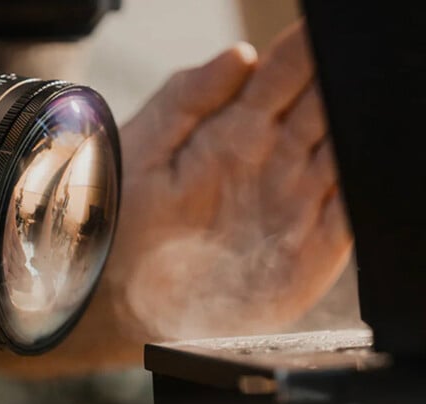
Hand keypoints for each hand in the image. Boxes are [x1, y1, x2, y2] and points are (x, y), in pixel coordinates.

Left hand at [104, 21, 352, 339]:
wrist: (119, 288)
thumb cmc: (126, 212)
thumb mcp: (147, 146)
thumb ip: (188, 98)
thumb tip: (240, 55)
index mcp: (236, 129)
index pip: (282, 78)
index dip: (304, 54)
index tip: (319, 32)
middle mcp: (272, 162)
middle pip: (323, 111)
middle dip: (340, 86)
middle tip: (355, 65)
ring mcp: (293, 205)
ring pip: (343, 158)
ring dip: (358, 135)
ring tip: (367, 111)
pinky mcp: (308, 253)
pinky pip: (347, 218)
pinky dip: (361, 197)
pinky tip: (365, 175)